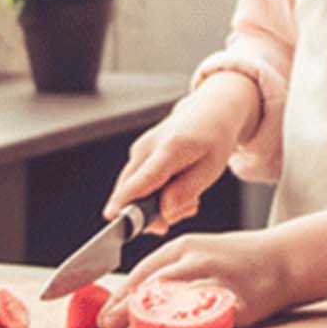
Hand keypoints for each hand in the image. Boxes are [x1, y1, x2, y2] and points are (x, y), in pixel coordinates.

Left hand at [97, 229, 294, 327]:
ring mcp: (217, 280)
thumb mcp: (199, 253)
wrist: (284, 259)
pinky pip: (207, 318)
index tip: (104, 314)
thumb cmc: (237, 259)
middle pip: (153, 286)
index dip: (120, 296)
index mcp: (184, 246)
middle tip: (108, 326)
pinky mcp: (236, 302)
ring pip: (175, 302)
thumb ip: (170, 271)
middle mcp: (197, 259)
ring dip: (151, 320)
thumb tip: (133, 300)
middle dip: (126, 309)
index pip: (143, 272)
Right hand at [104, 75, 257, 231]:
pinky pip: (138, 182)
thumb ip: (186, 191)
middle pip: (131, 189)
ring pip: (134, 188)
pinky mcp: (138, 153)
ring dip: (157, 203)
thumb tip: (164, 212)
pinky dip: (154, 193)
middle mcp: (148, 146)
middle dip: (151, 213)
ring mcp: (140, 148)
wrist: (209, 111)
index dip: (126, 199)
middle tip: (186, 210)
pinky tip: (177, 188)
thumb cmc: (214, 138)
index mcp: (171, 148)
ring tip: (189, 197)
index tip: (112, 216)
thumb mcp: (211, 168)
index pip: (143, 178)